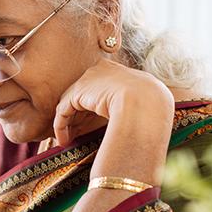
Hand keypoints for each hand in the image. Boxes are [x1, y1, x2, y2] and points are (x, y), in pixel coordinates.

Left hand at [53, 58, 173, 146]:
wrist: (146, 103)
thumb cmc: (150, 107)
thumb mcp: (139, 103)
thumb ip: (128, 106)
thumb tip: (125, 118)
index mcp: (118, 71)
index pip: (99, 88)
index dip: (91, 107)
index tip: (90, 124)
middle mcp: (101, 70)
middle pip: (82, 95)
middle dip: (77, 116)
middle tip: (75, 133)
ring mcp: (88, 79)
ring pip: (70, 103)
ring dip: (67, 124)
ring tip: (67, 140)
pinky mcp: (78, 92)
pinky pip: (64, 111)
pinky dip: (61, 126)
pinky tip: (64, 140)